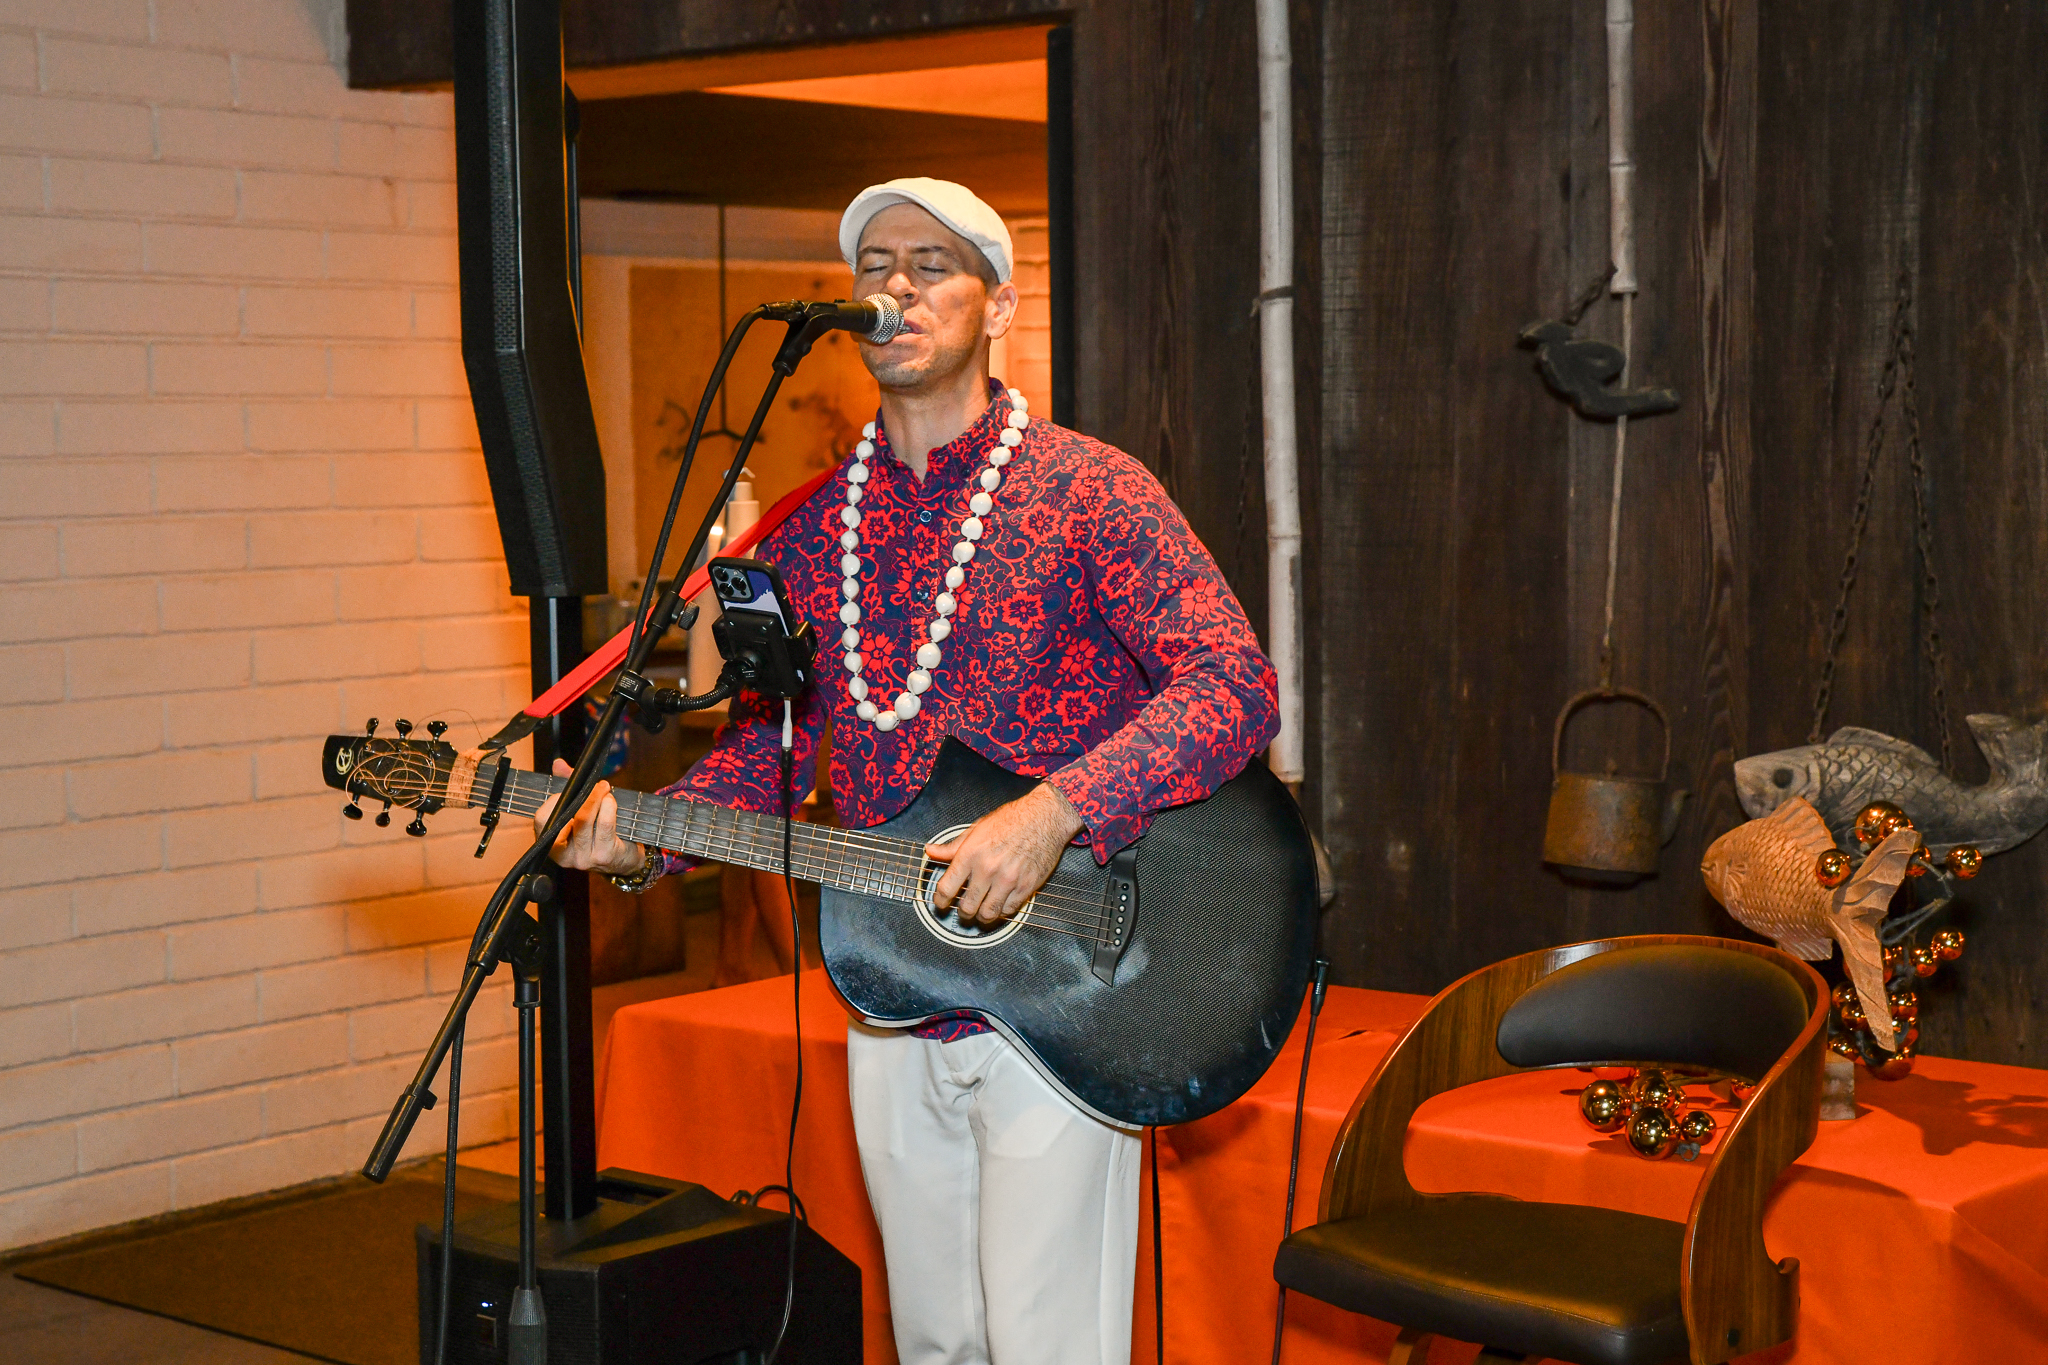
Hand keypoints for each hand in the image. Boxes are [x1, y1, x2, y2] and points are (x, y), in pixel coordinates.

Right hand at [532, 758, 645, 875]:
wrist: (623, 859)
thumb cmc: (598, 832)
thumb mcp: (579, 811)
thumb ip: (567, 786)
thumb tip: (558, 764)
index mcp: (551, 845)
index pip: (541, 821)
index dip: (553, 801)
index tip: (568, 789)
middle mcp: (564, 855)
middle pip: (564, 817)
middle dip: (580, 795)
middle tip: (594, 784)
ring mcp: (584, 858)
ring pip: (584, 819)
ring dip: (596, 798)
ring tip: (604, 789)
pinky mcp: (604, 856)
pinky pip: (605, 825)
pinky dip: (608, 807)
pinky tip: (610, 801)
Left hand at [927, 784, 1084, 925]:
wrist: (1045, 817)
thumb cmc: (1012, 820)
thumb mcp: (977, 828)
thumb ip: (952, 846)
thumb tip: (931, 851)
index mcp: (972, 854)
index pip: (947, 888)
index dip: (940, 901)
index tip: (941, 904)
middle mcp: (988, 869)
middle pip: (967, 907)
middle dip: (962, 913)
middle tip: (962, 911)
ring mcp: (1008, 880)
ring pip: (988, 914)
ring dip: (981, 917)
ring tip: (980, 913)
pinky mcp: (1026, 887)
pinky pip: (1009, 910)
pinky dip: (1001, 912)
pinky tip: (999, 904)